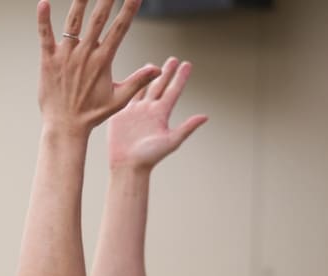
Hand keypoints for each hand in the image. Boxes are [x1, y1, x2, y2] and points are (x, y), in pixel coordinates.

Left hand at [36, 0, 161, 137]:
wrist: (65, 126)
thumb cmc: (92, 114)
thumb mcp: (119, 99)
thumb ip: (138, 81)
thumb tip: (158, 69)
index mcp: (103, 61)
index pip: (119, 29)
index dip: (128, 10)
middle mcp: (84, 54)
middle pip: (97, 19)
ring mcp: (65, 56)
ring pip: (73, 23)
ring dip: (79, 2)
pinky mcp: (48, 60)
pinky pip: (45, 36)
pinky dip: (43, 20)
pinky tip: (42, 3)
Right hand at [108, 57, 207, 171]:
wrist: (127, 165)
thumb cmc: (149, 157)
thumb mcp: (171, 141)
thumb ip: (187, 127)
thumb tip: (205, 116)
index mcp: (162, 114)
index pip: (173, 91)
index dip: (180, 78)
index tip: (187, 64)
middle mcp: (150, 110)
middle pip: (160, 86)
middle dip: (166, 73)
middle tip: (173, 59)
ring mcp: (136, 112)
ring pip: (144, 89)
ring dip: (148, 77)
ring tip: (153, 65)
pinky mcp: (122, 114)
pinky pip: (127, 96)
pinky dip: (131, 85)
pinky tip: (133, 77)